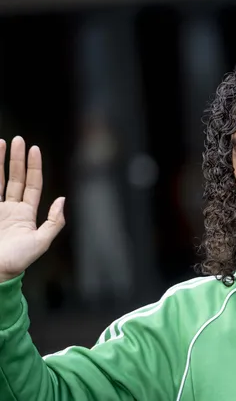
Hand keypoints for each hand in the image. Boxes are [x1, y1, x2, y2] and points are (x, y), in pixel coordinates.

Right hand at [0, 137, 64, 282]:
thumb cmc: (18, 261)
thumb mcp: (41, 242)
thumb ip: (54, 222)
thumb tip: (63, 200)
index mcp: (26, 214)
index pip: (32, 184)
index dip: (34, 167)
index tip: (34, 149)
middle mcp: (11, 208)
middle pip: (15, 177)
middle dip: (16, 159)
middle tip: (17, 140)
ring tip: (0, 143)